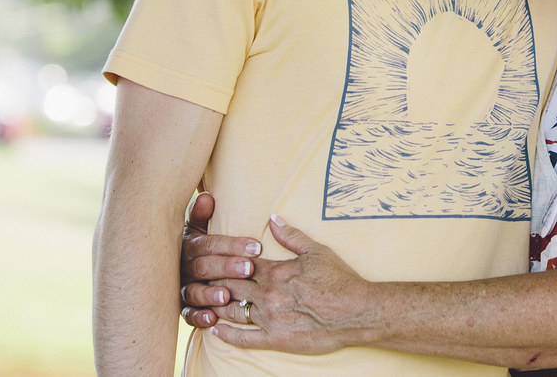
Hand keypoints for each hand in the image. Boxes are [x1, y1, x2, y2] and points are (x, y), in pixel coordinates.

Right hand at [178, 191, 263, 329]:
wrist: (171, 267)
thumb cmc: (198, 245)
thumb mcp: (197, 228)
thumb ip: (201, 214)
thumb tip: (207, 197)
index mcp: (190, 245)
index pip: (210, 244)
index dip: (232, 245)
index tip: (256, 246)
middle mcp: (184, 267)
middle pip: (205, 267)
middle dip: (227, 268)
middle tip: (249, 268)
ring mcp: (183, 288)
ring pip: (194, 292)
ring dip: (210, 294)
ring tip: (227, 296)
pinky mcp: (183, 308)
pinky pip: (188, 314)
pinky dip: (198, 317)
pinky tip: (212, 318)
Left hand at [202, 216, 377, 353]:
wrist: (356, 311)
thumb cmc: (339, 279)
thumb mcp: (316, 250)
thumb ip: (291, 235)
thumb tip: (272, 218)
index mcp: (275, 271)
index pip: (239, 264)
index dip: (223, 261)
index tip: (211, 259)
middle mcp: (268, 295)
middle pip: (230, 286)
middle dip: (213, 282)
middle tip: (200, 279)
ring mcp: (270, 319)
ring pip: (231, 311)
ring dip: (215, 306)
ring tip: (203, 302)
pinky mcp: (275, 339)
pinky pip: (243, 339)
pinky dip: (225, 335)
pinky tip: (213, 331)